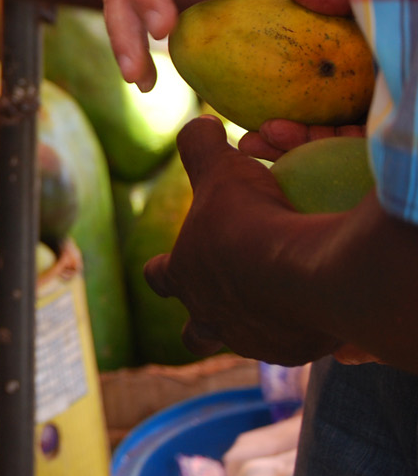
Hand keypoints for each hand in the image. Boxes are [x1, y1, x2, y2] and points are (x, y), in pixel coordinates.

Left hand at [143, 116, 341, 364]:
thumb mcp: (220, 170)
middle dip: (201, 323)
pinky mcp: (291, 352)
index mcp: (184, 276)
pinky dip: (300, 332)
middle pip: (194, 334)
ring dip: (253, 329)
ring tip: (273, 312)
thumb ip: (200, 146)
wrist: (304, 274)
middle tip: (221, 304)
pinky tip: (316, 313)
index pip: (159, 276)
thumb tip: (199, 124)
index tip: (167, 264)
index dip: (163, 268)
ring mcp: (249, 341)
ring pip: (243, 344)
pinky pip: (293, 346)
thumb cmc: (250, 221)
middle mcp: (209, 317)